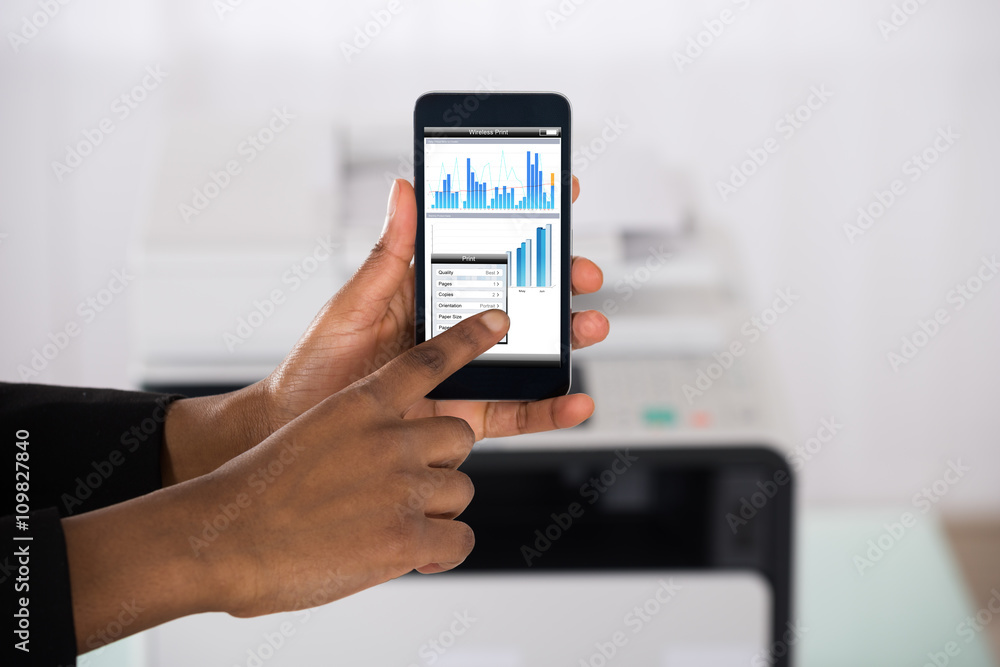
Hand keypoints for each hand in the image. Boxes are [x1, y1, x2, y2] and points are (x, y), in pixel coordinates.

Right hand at [64, 310, 513, 648]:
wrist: (224, 538)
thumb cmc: (258, 491)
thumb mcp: (311, 436)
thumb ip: (358, 434)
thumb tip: (392, 446)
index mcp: (362, 404)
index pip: (430, 359)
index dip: (468, 339)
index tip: (497, 322)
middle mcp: (390, 438)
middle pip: (457, 435)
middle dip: (438, 461)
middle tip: (401, 484)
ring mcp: (402, 486)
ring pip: (460, 488)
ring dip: (434, 508)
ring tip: (387, 523)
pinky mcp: (407, 536)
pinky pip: (460, 538)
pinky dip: (444, 550)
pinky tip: (414, 555)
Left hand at [163, 177, 608, 484]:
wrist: (298, 435)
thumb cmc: (318, 366)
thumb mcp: (351, 304)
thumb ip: (387, 256)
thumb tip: (404, 191)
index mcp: (426, 292)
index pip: (482, 250)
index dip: (523, 223)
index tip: (557, 195)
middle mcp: (451, 330)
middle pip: (519, 300)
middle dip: (559, 282)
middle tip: (581, 272)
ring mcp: (463, 373)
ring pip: (527, 353)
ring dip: (566, 340)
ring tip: (590, 327)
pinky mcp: (465, 416)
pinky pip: (515, 412)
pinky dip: (549, 409)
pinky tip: (575, 401)